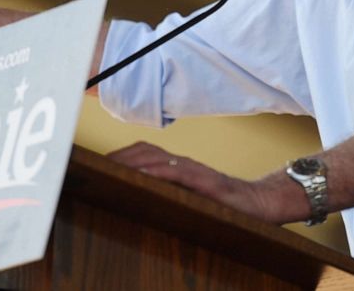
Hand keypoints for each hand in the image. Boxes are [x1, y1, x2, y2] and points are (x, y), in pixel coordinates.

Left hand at [107, 141, 289, 222]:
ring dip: (132, 161)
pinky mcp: (205, 181)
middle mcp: (183, 164)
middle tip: (96, 166)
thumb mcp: (191, 196)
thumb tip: (138, 198)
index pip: (144, 153)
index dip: (120, 155)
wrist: (258, 203)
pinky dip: (158, 172)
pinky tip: (143, 176)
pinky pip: (178, 173)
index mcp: (177, 168)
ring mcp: (194, 170)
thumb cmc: (223, 203)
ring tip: (110, 168)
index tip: (98, 164)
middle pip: (145, 150)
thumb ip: (169, 193)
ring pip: (157, 158)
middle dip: (119, 156)